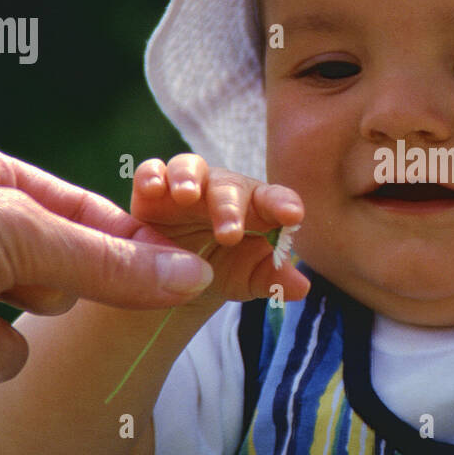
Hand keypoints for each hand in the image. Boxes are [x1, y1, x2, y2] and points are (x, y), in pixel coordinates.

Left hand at [0, 150, 218, 381]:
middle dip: (51, 290)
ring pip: (36, 319)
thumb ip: (105, 258)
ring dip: (10, 336)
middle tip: (22, 284)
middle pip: (65, 268)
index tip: (179, 273)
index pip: (85, 207)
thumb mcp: (17, 234)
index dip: (133, 241)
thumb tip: (194, 275)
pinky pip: (6, 353)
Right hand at [130, 153, 310, 305]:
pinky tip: (152, 188)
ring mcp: (189, 188)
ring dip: (188, 177)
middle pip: (229, 186)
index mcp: (256, 208)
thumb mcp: (250, 279)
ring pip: (190, 167)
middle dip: (229, 207)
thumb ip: (274, 279)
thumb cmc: (228, 268)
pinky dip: (151, 175)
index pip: (274, 199)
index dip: (283, 203)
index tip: (292, 216)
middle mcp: (223, 192)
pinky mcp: (154, 192)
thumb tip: (302, 288)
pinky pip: (152, 173)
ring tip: (186, 196)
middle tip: (229, 235)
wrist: (181, 278)